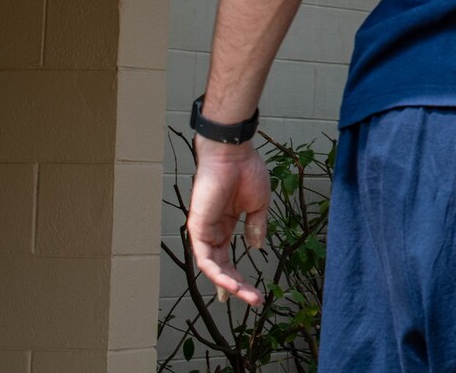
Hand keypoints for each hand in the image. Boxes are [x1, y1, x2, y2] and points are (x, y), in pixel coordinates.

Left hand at [187, 139, 270, 305]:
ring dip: (229, 284)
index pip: (227, 259)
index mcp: (225, 225)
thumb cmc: (246, 171)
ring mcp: (203, 231)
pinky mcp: (197, 228)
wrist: (234, 154)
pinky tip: (230, 283)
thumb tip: (257, 247)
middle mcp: (212, 231)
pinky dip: (216, 273)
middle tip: (254, 300)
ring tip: (248, 296)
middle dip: (238, 285)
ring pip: (213, 267)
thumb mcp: (258, 204)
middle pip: (222, 267)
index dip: (237, 277)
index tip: (250, 293)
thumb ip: (256, 226)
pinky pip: (205, 258)